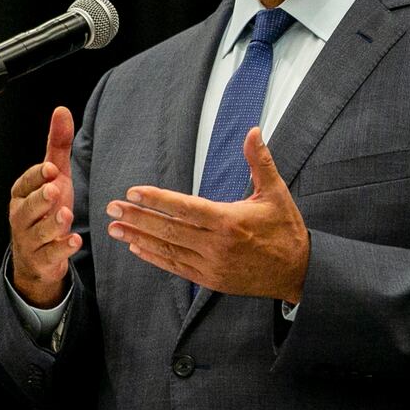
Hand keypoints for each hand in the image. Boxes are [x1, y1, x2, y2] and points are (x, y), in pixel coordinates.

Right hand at [8, 106, 80, 307]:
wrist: (39, 257)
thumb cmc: (46, 210)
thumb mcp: (56, 176)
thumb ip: (57, 145)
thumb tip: (62, 110)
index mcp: (22, 193)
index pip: (25, 182)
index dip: (37, 176)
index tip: (51, 168)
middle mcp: (21, 216)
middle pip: (28, 207)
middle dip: (40, 198)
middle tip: (54, 190)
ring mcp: (30, 239)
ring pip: (38, 232)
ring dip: (52, 224)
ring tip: (65, 215)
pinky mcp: (42, 259)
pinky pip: (50, 255)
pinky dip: (61, 249)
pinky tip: (74, 241)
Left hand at [105, 127, 308, 302]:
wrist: (299, 273)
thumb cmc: (286, 229)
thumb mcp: (276, 193)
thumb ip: (260, 161)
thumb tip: (253, 130)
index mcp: (229, 221)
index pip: (185, 208)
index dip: (157, 200)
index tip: (132, 192)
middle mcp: (217, 245)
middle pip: (169, 229)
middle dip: (137, 217)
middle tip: (111, 207)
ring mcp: (212, 265)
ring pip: (168, 249)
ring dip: (138, 237)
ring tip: (114, 227)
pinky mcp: (210, 280)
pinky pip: (176, 266)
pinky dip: (154, 256)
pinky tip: (135, 247)